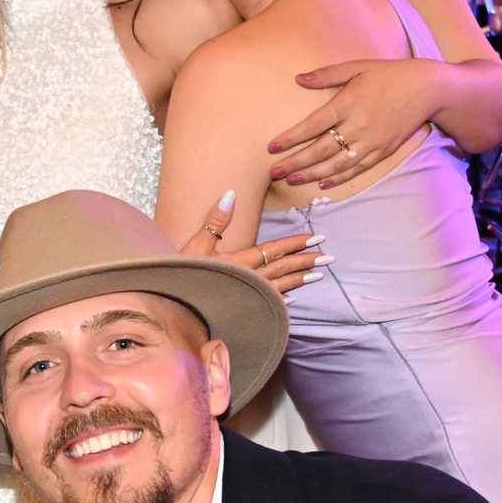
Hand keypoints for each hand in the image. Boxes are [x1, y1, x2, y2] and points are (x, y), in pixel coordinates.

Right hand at [177, 189, 325, 295]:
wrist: (173, 302)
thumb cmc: (182, 271)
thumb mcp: (196, 243)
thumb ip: (216, 219)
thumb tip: (231, 194)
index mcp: (240, 261)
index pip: (275, 250)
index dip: (296, 243)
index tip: (317, 239)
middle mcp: (248, 279)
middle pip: (284, 268)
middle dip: (307, 261)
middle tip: (329, 257)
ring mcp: (246, 295)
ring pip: (280, 286)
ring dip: (301, 279)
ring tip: (319, 275)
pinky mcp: (242, 308)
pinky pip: (266, 303)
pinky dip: (282, 300)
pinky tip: (293, 300)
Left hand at [268, 58, 445, 187]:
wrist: (428, 89)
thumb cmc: (389, 74)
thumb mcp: (358, 66)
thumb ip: (327, 74)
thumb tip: (299, 79)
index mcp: (349, 102)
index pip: (313, 125)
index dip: (291, 138)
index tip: (271, 148)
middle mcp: (360, 125)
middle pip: (321, 149)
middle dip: (295, 163)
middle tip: (274, 172)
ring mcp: (372, 141)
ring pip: (337, 164)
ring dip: (312, 175)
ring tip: (291, 180)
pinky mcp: (383, 151)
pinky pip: (357, 168)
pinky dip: (338, 178)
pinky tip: (322, 183)